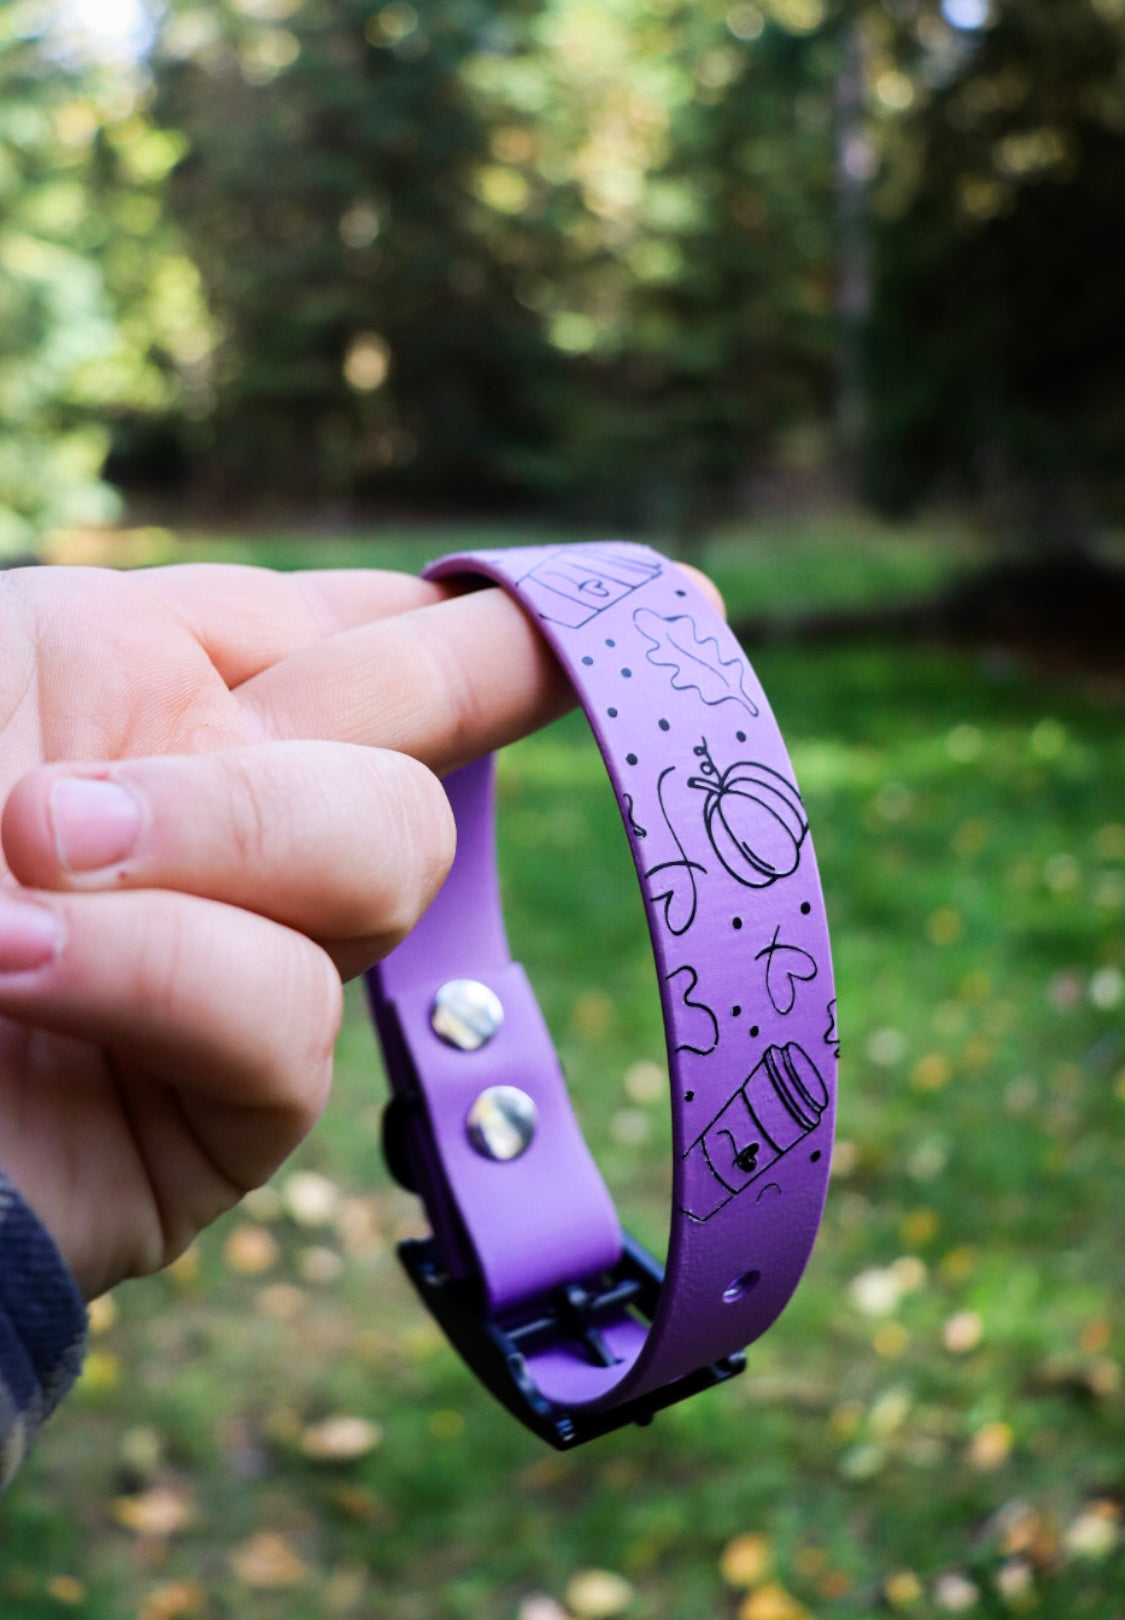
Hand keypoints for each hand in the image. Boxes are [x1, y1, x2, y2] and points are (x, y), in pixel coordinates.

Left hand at [0, 561, 575, 1296]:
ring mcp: (244, 959)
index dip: (521, 621)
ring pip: (375, 862)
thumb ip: (241, 643)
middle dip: (295, 734)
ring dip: (203, 852)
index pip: (393, 637)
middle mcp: (232, 813)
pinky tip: (22, 961)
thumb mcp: (33, 664)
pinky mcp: (230, 1114)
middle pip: (418, 728)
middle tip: (55, 821)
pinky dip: (162, 973)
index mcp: (182, 679)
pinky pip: (287, 1017)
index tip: (680, 609)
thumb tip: (434, 631)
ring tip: (10, 887)